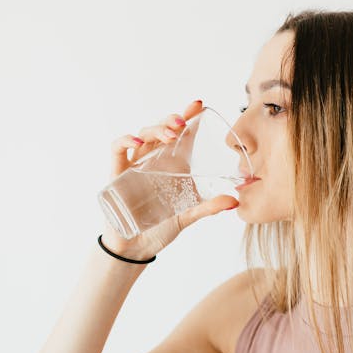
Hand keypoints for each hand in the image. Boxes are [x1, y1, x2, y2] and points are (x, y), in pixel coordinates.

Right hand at [101, 99, 238, 261]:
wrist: (136, 248)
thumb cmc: (160, 227)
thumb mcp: (188, 215)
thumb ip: (209, 207)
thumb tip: (235, 201)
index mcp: (173, 164)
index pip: (180, 133)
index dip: (188, 116)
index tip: (198, 104)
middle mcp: (154, 160)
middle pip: (161, 129)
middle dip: (172, 120)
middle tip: (183, 122)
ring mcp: (135, 164)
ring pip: (143, 134)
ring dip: (156, 129)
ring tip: (170, 134)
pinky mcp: (117, 173)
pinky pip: (117, 149)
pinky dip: (126, 140)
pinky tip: (138, 142)